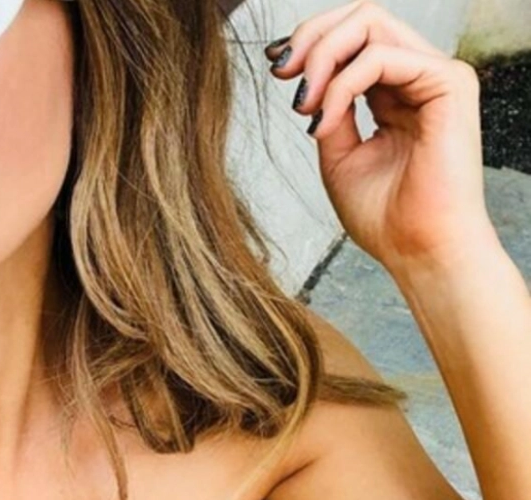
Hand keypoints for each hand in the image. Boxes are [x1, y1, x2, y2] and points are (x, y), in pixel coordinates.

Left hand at [265, 0, 499, 275]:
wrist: (417, 252)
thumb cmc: (384, 215)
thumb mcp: (337, 152)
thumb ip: (327, 107)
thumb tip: (304, 76)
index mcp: (396, 91)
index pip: (353, 37)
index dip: (309, 41)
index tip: (274, 67)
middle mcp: (418, 76)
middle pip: (361, 16)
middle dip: (311, 37)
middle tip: (282, 73)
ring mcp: (436, 76)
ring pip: (369, 22)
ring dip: (321, 57)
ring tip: (303, 104)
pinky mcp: (448, 84)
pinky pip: (379, 58)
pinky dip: (340, 86)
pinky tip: (324, 120)